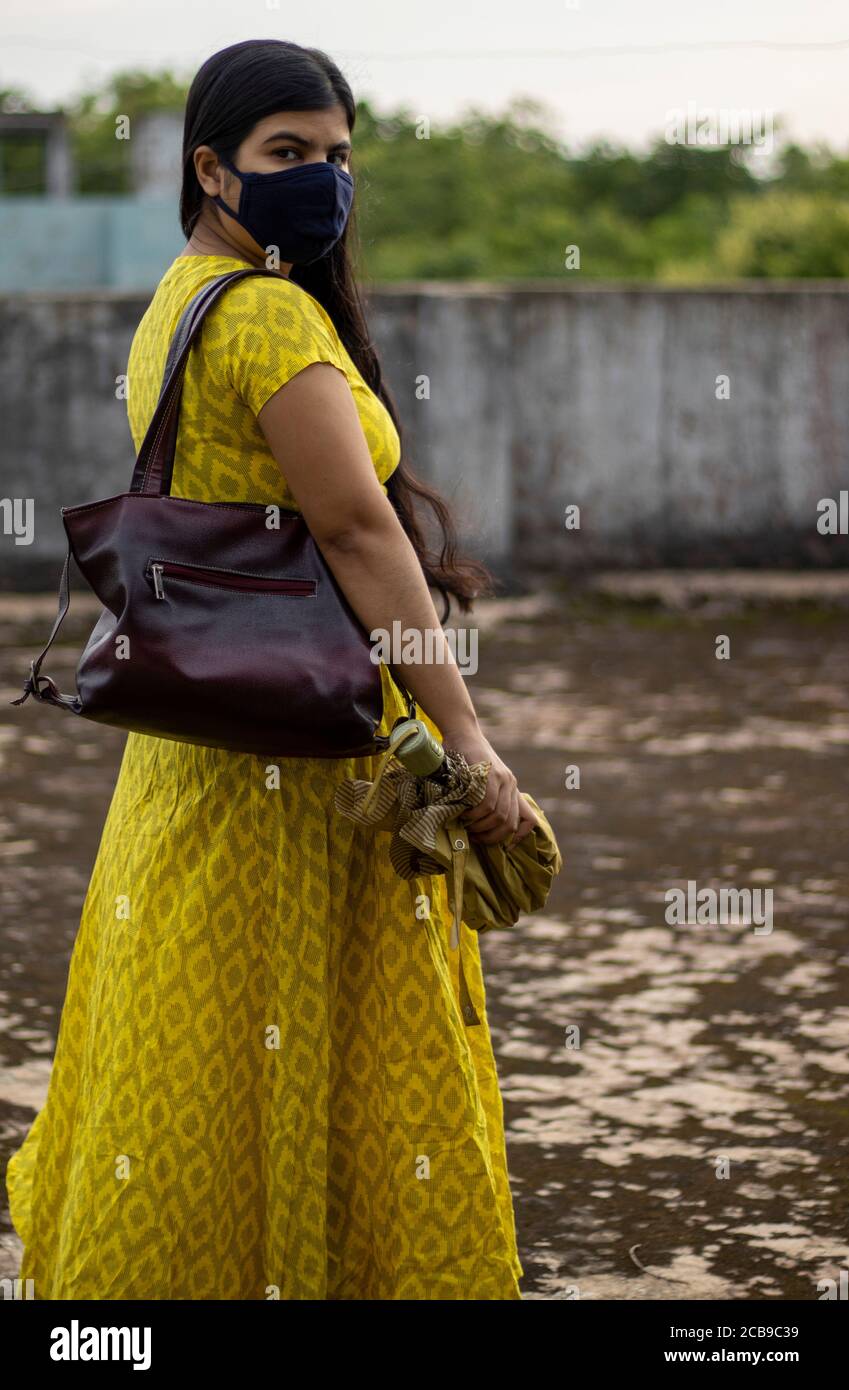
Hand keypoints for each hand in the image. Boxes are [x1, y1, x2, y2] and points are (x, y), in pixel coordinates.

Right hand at [441, 725, 538, 846]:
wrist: (463, 732)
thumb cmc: (466, 758)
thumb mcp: (481, 780)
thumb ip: (485, 798)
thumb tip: (477, 827)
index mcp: (512, 789)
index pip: (528, 820)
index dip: (520, 838)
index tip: (505, 848)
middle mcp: (511, 784)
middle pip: (509, 822)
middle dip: (492, 837)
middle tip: (475, 838)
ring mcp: (503, 779)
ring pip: (498, 815)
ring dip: (481, 827)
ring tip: (467, 827)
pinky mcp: (491, 774)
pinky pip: (487, 804)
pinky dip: (475, 815)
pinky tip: (464, 814)